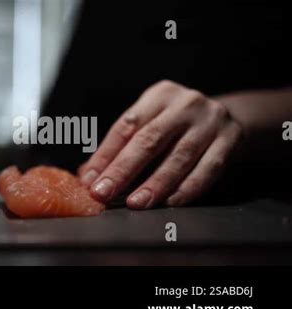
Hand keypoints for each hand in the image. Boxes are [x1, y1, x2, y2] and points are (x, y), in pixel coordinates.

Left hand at [79, 80, 243, 208]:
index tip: (90, 179)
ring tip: (136, 203)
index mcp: (159, 95)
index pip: (126, 126)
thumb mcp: (151, 125)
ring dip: (155, 183)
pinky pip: (208, 168)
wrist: (228, 118)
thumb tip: (87, 175)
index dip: (105, 155)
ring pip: (179, 156)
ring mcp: (211, 121)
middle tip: (104, 192)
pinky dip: (188, 188)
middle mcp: (185, 104)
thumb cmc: (177, 127)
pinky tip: (170, 202)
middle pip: (149, 139)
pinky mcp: (231, 139)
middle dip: (123, 169)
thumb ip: (120, 148)